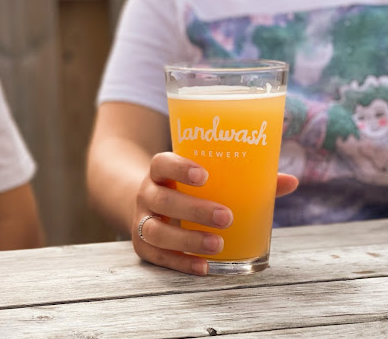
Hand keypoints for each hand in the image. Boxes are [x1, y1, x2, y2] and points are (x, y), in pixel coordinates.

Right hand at [131, 152, 298, 275]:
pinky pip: (158, 256)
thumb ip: (246, 180)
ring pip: (155, 230)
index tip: (205, 175)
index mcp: (161, 173)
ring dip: (187, 239)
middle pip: (162, 199)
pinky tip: (204, 268)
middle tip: (227, 216)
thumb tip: (291, 181)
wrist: (148, 207)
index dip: (179, 168)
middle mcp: (147, 194)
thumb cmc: (188, 191)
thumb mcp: (207, 180)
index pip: (161, 163)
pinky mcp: (143, 245)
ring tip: (218, 245)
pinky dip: (181, 263)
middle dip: (194, 209)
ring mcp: (141, 220)